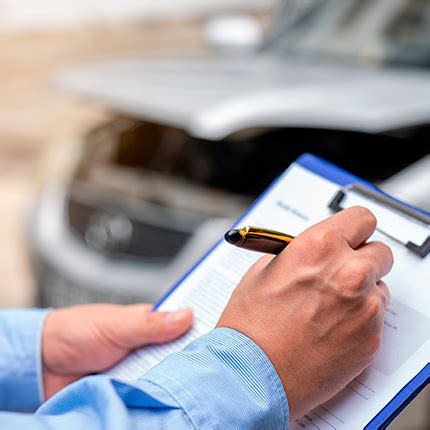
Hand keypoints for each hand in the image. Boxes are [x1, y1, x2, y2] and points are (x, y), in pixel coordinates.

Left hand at [42, 304, 192, 398]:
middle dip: (186, 364)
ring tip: (184, 389)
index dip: (199, 334)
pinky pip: (147, 398)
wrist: (41, 364)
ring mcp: (138, 372)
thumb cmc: (76, 331)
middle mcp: (147, 349)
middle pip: (178, 358)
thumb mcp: (116, 325)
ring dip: (169, 384)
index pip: (184, 329)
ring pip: (164, 380)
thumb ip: (151, 323)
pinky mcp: (127, 393)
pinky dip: (153, 400)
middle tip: (203, 371)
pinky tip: (161, 402)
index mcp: (149, 325)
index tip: (215, 341)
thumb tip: (187, 315)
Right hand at [217, 206, 392, 419]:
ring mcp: (364, 307)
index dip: (354, 228)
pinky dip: (358, 319)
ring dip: (361, 291)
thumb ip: (298, 254)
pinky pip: (375, 317)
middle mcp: (348, 272)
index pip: (362, 219)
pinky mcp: (371, 338)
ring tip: (329, 308)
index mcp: (319, 247)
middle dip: (362, 259)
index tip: (351, 236)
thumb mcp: (264, 271)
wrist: (251, 374)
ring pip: (379, 287)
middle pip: (380, 252)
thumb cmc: (250, 324)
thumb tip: (314, 251)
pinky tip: (330, 329)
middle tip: (341, 273)